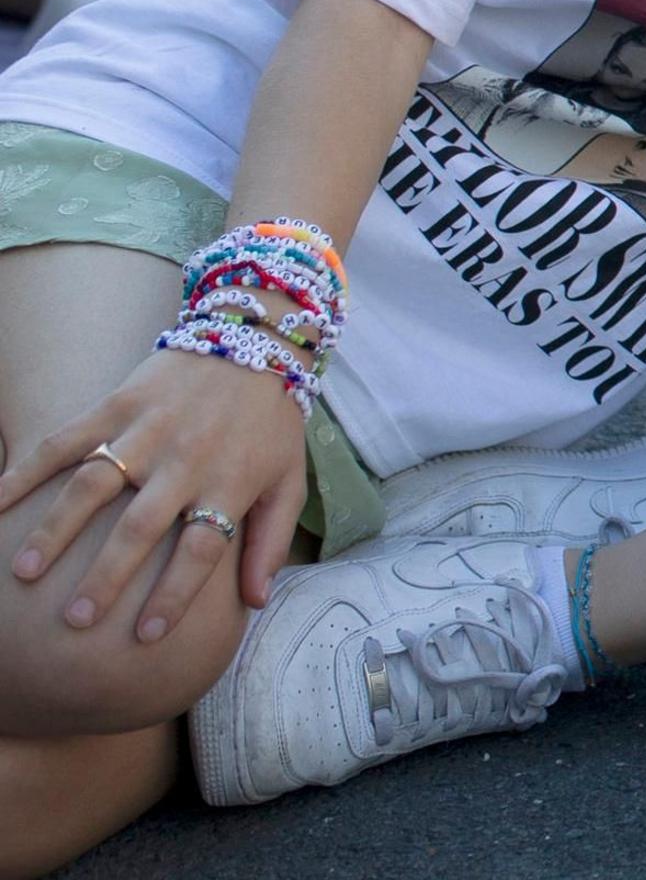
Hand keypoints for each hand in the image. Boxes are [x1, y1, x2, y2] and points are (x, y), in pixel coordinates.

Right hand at [0, 349, 307, 642]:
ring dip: (56, 530)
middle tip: (75, 620)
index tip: (145, 636)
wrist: (256, 340)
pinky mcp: (117, 404)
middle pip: (139, 527)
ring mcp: (146, 431)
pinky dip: (26, 469)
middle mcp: (184, 460)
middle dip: (106, 576)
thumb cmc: (271, 422)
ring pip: (92, 486)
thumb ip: (270, 540)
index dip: (175, 595)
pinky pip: (66, 440)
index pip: (201, 551)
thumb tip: (257, 602)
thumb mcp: (289, 478)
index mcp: (228, 482)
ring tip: (24, 573)